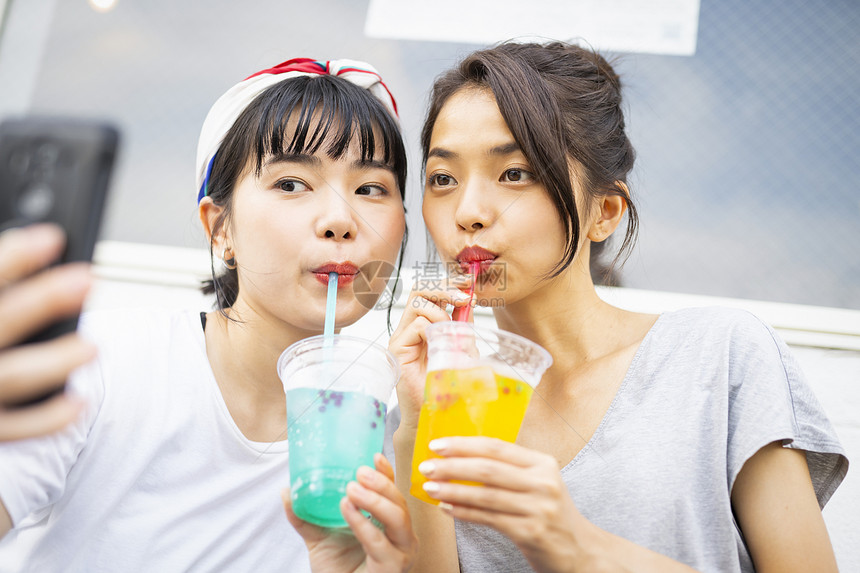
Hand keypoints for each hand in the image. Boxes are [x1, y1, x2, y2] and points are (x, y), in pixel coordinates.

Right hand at [0, 224, 94, 440]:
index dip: (13, 258)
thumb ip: (6, 287)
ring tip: (92, 347)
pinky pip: (15, 429)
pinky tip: (78, 402)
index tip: (51, 238)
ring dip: (54, 361)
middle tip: (86, 280)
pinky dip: (48, 418)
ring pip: (11, 377)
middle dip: (41, 301)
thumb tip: (44, 245)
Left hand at [283, 453, 417, 572]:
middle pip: (400, 502)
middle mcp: (400, 535)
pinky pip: (380, 543)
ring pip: (398, 518)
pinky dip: (363, 524)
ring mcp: (400, 551)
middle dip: (381, 484)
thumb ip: (304, 516)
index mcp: (387, 522)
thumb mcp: (318, 537)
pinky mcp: (393, 568)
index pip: (393, 492)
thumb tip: (286, 491)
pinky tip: (347, 510)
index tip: (374, 456)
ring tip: (351, 490)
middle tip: (359, 472)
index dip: (386, 473)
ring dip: (375, 500)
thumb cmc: (337, 569)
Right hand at [387, 279, 471, 430]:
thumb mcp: (462, 351)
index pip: (432, 293)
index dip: (450, 284)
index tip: (469, 284)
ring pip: (418, 303)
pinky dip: (432, 328)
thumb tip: (470, 303)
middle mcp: (411, 327)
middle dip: (444, 287)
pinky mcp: (397, 349)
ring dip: (441, 312)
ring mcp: (402, 337)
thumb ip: (463, 329)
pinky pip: (415, 324)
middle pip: (421, 290)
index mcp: (425, 324)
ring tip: (452, 331)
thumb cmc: (447, 386)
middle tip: (464, 295)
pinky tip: (439, 343)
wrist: (433, 414)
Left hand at [418, 436, 587, 571]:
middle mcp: (543, 482)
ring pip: (486, 495)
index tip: (437, 445)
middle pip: (488, 469)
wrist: (581, 551)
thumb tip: (463, 458)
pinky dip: (465, 513)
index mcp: (542, 463)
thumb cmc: (551, 514)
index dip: (464, 444)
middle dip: (452, 466)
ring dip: (453, 490)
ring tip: (430, 487)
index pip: (496, 447)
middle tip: (426, 466)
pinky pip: (489, 519)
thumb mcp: (539, 484)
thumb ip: (510, 470)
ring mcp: (539, 508)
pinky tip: (447, 508)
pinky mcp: (532, 532)